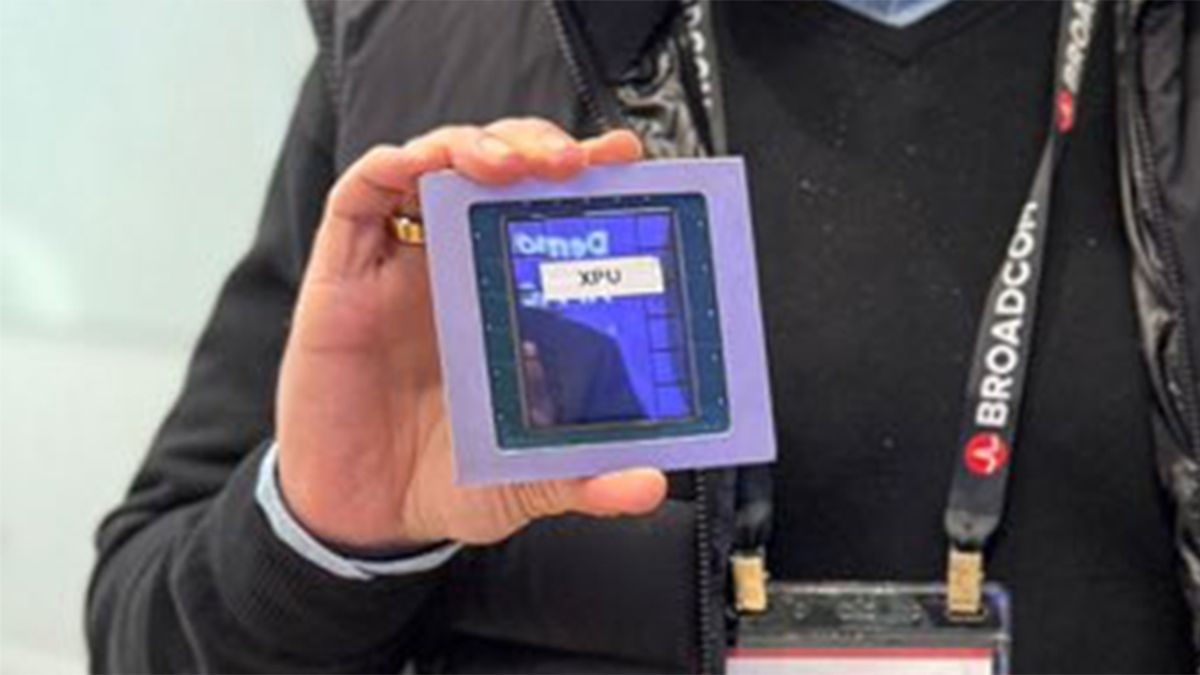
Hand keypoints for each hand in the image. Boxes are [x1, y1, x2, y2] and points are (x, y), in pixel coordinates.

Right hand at [276, 118, 666, 548]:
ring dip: (476, 144)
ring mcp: (401, 264)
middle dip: (538, 145)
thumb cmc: (445, 480)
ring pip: (436, 162)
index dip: (588, 174)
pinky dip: (393, 166)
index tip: (627, 162)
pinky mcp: (344, 273)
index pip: (550, 209)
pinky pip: (360, 194)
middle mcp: (459, 267)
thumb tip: (650, 484)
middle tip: (573, 162)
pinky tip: (423, 166)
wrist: (364, 518)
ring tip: (511, 164)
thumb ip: (586, 478)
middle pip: (500, 168)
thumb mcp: (528, 480)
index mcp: (509, 298)